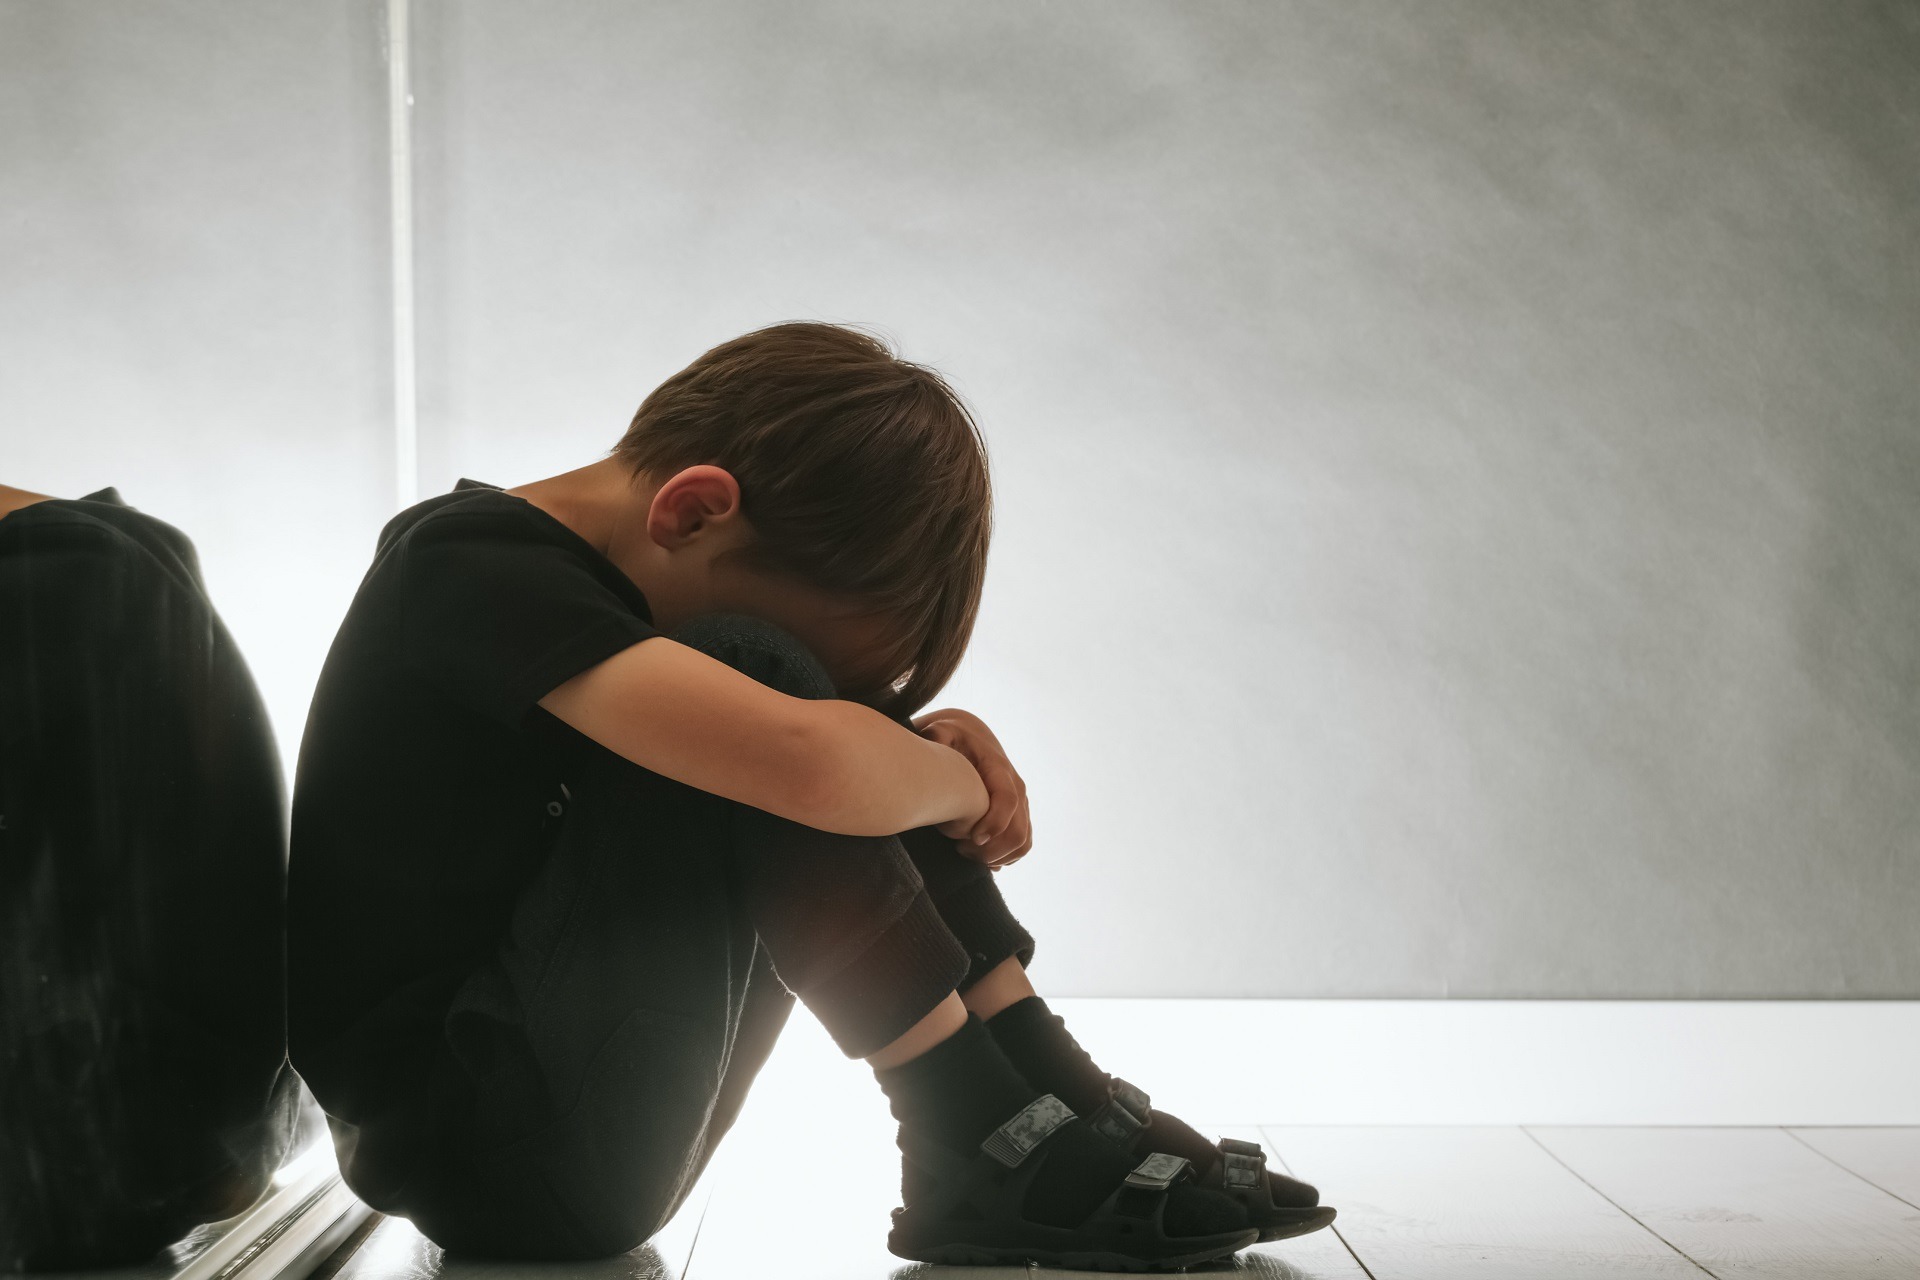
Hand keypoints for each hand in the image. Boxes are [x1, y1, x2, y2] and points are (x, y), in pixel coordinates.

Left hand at [912, 707, 1031, 868]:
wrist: (971, 738)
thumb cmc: (953, 738)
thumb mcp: (944, 731)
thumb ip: (939, 736)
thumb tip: (934, 738)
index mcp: (999, 769)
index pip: (1008, 800)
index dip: (994, 823)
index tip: (972, 838)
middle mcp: (1016, 788)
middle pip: (1018, 832)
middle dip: (991, 850)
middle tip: (961, 849)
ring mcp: (1020, 804)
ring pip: (1022, 843)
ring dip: (996, 857)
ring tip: (966, 852)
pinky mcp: (1018, 816)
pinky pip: (1021, 846)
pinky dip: (1003, 858)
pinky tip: (978, 856)